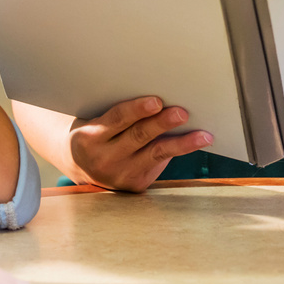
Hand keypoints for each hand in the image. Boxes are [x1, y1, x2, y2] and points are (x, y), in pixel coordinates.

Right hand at [68, 97, 211, 191]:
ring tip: (203, 135)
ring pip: (155, 154)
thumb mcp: (95, 121)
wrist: (80, 166)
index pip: (116, 120)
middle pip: (138, 137)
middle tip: (183, 112)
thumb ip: (118, 114)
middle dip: (162, 123)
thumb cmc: (95, 133)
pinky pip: (159, 164)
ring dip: (182, 143)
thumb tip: (160, 99)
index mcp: (90, 137)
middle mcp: (104, 159)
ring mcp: (120, 175)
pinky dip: (178, 151)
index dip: (137, 110)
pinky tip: (195, 143)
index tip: (156, 101)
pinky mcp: (135, 185)